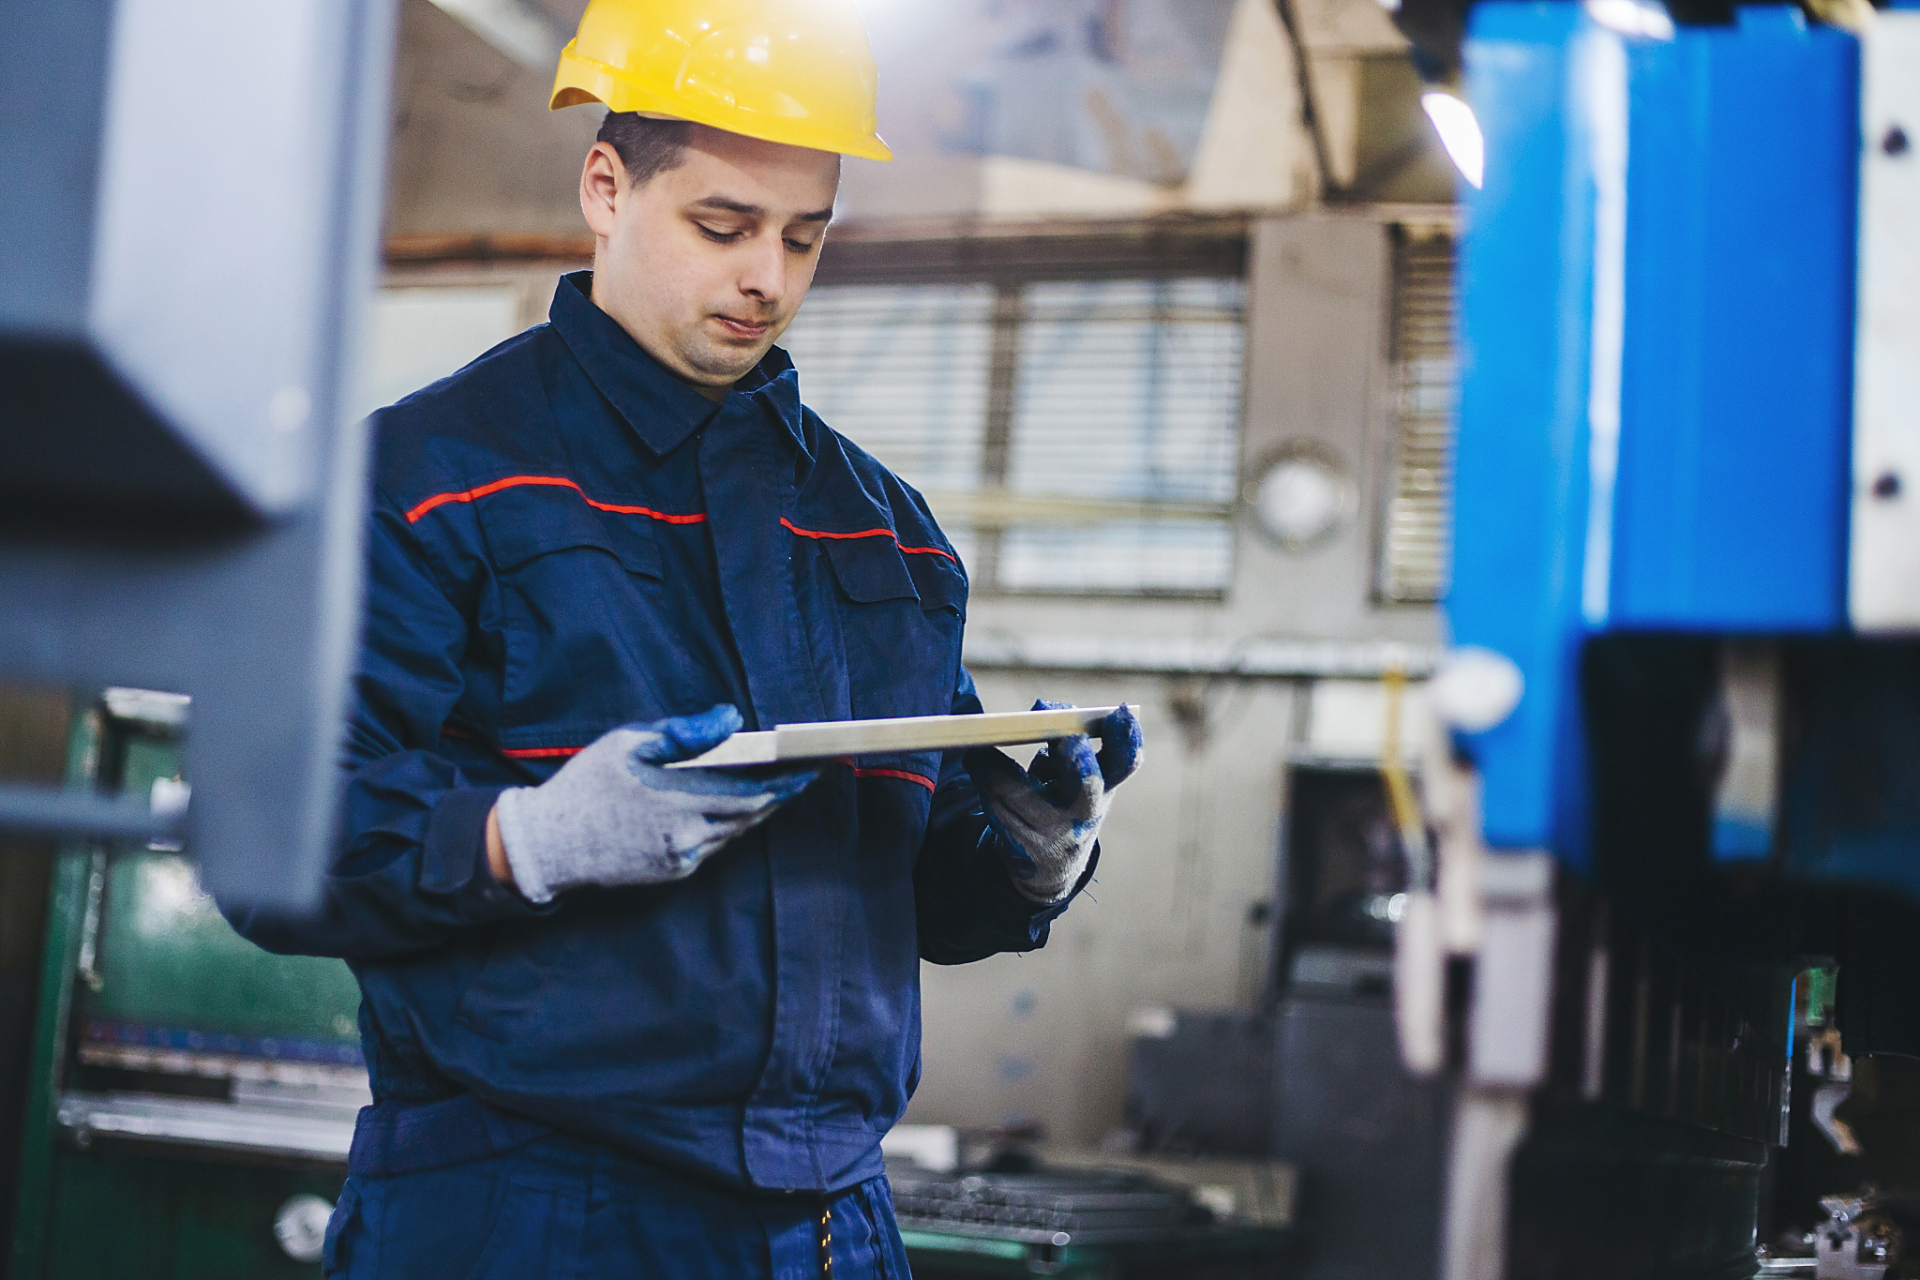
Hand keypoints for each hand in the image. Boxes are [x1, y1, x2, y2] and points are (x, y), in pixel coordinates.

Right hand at [490, 705, 814, 903]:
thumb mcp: (629, 744)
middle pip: (751, 814)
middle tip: (802, 774)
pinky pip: (714, 844)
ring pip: (734, 831)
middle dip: (780, 794)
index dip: (786, 782)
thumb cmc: (586, 784)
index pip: (752, 793)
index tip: (810, 767)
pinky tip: (731, 805)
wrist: (550, 844)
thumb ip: (685, 733)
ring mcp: (683, 858)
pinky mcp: (675, 872)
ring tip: (775, 784)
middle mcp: (687, 836)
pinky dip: (728, 823)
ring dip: (755, 808)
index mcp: (679, 800)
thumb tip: (732, 718)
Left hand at [962, 701, 1141, 903]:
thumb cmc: (1063, 800)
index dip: (1126, 738)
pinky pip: (1000, 809)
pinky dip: (986, 781)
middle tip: (1065, 737)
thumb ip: (1065, 742)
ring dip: (999, 769)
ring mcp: (1058, 834)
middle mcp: (1087, 813)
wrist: (1050, 865)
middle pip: (1087, 787)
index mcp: (1106, 786)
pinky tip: (975, 763)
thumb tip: (1042, 711)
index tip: (1118, 712)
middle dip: (1077, 760)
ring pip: (1024, 794)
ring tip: (978, 747)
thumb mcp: (1073, 774)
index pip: (1126, 761)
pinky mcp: (1025, 848)